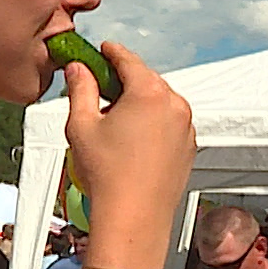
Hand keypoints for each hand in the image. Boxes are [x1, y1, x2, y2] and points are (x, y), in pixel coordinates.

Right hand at [63, 44, 194, 230]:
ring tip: (114, 120)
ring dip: (139, 102)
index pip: (127, 59)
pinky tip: (132, 139)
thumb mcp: (81, 124)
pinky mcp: (189, 146)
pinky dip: (153, 122)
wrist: (133, 218)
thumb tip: (78, 70)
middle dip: (123, 80)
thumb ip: (80, 88)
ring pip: (160, 101)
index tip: (101, 51)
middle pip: (146, 79)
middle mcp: (175, 105)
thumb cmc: (108, 175)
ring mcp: (186, 127)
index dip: (110, 52)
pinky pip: (170, 122)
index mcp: (149, 93)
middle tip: (99, 88)